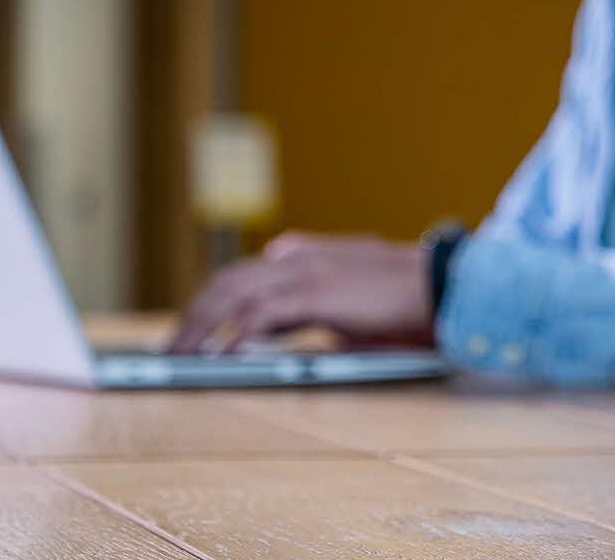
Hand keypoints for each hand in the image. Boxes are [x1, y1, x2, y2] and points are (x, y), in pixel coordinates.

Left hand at [166, 232, 432, 353]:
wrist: (444, 287)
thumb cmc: (405, 303)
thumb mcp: (349, 303)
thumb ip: (311, 308)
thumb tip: (271, 327)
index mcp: (305, 257)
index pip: (243, 275)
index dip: (211, 302)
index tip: (189, 330)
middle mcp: (298, 258)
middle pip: (227, 281)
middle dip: (194, 315)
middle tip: (170, 349)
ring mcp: (305, 271)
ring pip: (232, 293)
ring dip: (201, 327)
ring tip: (180, 358)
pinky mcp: (315, 293)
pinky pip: (258, 315)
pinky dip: (232, 335)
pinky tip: (217, 357)